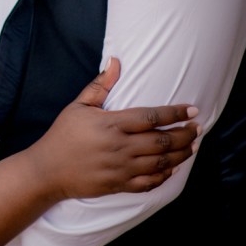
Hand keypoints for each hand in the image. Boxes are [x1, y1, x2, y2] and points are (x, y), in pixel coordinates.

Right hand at [36, 57, 199, 199]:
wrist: (47, 170)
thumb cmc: (63, 134)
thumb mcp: (78, 106)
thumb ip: (100, 85)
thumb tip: (116, 60)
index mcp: (111, 124)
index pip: (151, 117)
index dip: (175, 113)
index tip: (192, 109)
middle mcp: (119, 147)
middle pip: (162, 141)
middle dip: (185, 134)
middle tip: (198, 127)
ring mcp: (120, 169)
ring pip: (160, 163)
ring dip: (181, 154)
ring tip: (193, 145)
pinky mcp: (119, 185)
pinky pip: (149, 182)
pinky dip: (165, 175)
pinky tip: (173, 167)